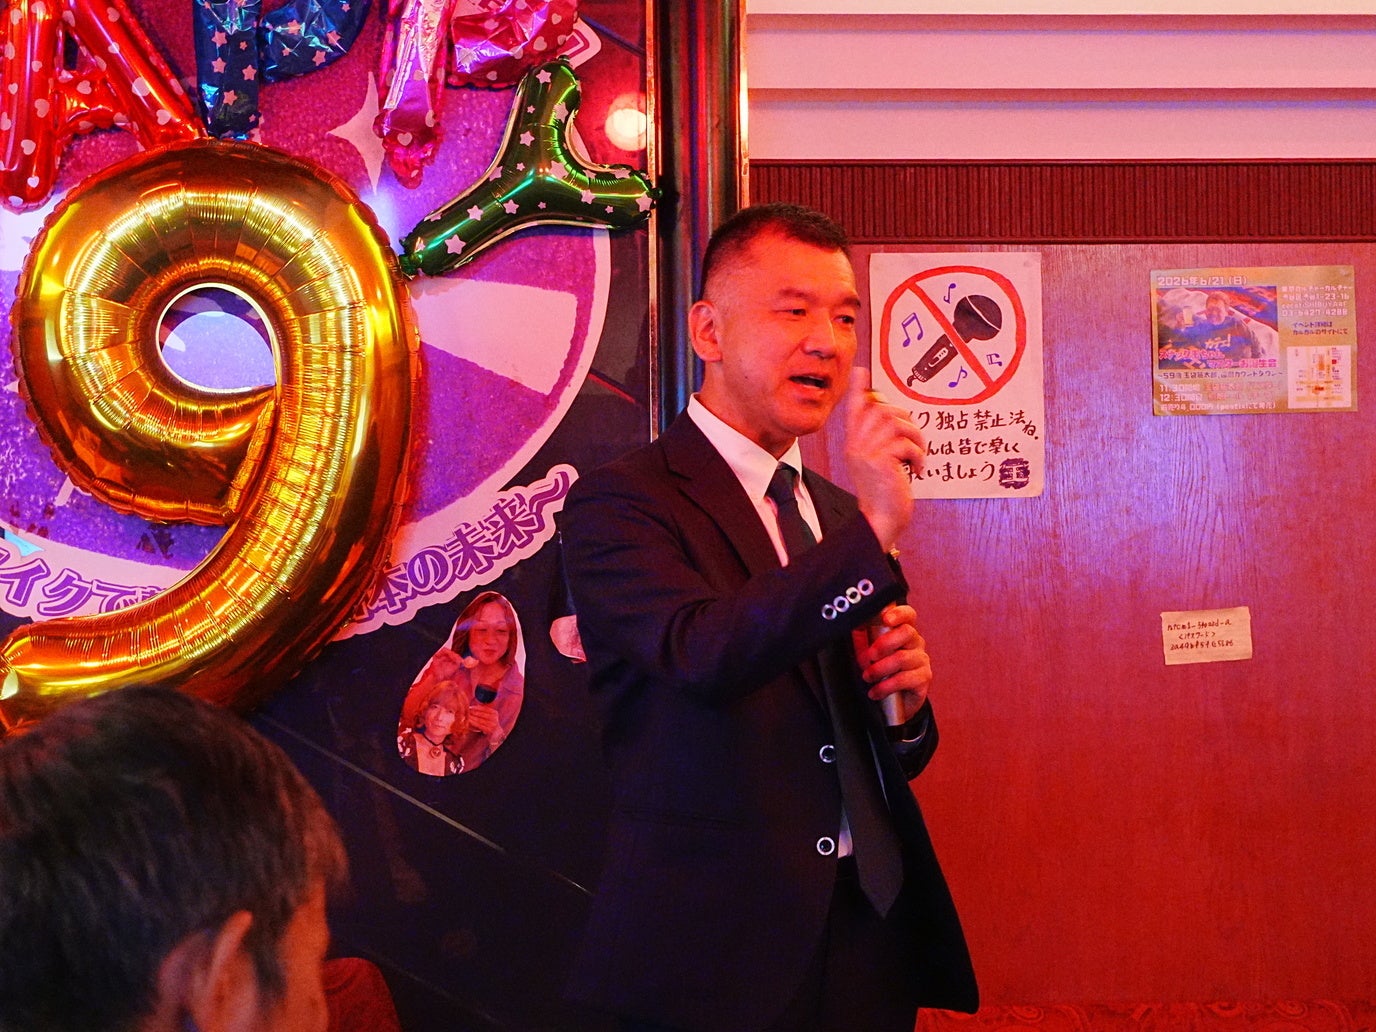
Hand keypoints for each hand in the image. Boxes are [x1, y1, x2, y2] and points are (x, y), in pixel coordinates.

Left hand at [465, 704, 499, 734]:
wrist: (495, 734)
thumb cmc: (489, 723)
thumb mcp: (488, 716)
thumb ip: (483, 711)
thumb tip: (474, 706)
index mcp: (494, 713)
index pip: (484, 708)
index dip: (476, 707)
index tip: (470, 707)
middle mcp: (494, 718)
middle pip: (481, 714)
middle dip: (473, 712)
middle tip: (466, 711)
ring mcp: (492, 725)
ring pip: (480, 720)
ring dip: (472, 717)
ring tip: (466, 716)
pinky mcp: (489, 730)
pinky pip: (479, 725)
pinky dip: (473, 723)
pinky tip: (469, 721)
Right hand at [843, 369, 924, 550]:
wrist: (880, 520)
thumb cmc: (884, 492)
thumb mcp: (877, 462)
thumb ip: (880, 440)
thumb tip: (892, 415)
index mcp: (854, 444)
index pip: (853, 410)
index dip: (857, 389)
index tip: (860, 371)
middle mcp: (856, 445)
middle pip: (880, 409)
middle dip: (905, 418)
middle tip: (915, 440)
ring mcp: (866, 453)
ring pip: (895, 423)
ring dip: (915, 438)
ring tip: (918, 457)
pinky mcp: (880, 462)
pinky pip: (905, 444)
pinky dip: (918, 456)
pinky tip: (917, 471)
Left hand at [852, 603, 931, 722]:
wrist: (894, 702)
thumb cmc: (882, 672)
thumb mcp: (869, 654)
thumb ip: (863, 639)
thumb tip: (854, 625)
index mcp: (904, 632)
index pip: (908, 615)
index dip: (899, 613)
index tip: (885, 618)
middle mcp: (916, 643)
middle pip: (907, 632)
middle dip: (884, 643)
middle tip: (868, 656)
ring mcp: (922, 660)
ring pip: (902, 658)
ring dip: (880, 669)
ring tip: (867, 677)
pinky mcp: (923, 679)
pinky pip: (904, 679)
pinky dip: (885, 686)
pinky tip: (875, 692)